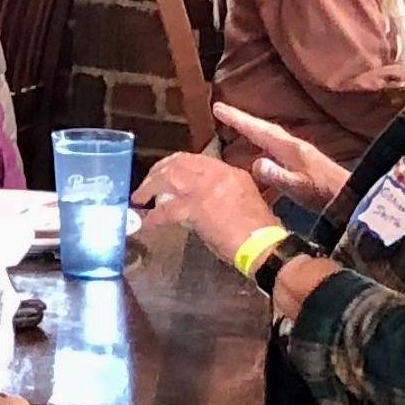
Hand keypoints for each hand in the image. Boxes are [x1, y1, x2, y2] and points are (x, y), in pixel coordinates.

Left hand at [135, 148, 274, 265]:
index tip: (161, 172)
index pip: (195, 159)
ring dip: (149, 189)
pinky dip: (153, 217)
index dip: (172, 164)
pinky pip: (166, 210)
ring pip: (168, 179)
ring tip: (139, 199)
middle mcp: (217, 174)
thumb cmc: (255, 229)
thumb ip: (218, 191)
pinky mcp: (196, 208)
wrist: (265, 245)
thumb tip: (192, 196)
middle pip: (177, 163)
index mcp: (230, 172)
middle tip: (145, 186)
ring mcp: (206, 189)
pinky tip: (146, 224)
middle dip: (156, 173)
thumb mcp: (240, 198)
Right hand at [216, 103, 348, 212]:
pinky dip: (263, 139)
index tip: (218, 108)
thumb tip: (256, 162)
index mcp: (290, 149)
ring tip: (236, 124)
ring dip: (253, 128)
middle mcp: (294, 145)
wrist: (352, 199)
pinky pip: (275, 144)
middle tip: (221, 111)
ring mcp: (300, 152)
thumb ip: (278, 176)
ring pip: (270, 135)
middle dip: (243, 119)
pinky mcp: (304, 161)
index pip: (259, 130)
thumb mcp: (299, 188)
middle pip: (264, 128)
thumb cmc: (324, 195)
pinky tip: (261, 148)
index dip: (238, 120)